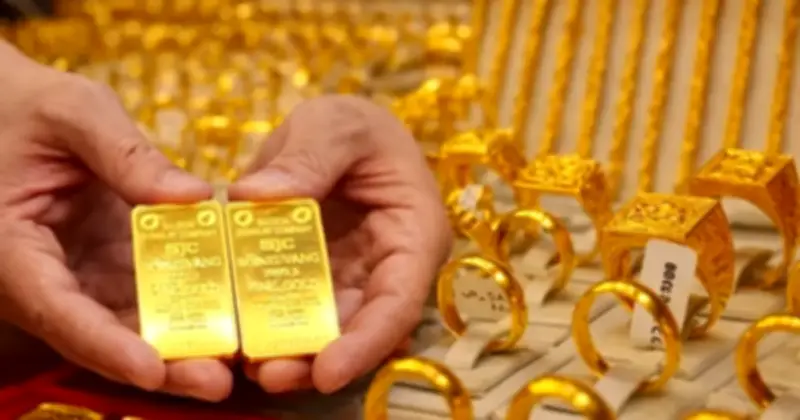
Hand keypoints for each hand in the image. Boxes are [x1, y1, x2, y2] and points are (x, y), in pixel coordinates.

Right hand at [0, 42, 232, 400]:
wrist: (7, 109)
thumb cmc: (23, 106)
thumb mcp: (72, 112)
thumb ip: (125, 153)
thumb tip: (194, 199)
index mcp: (10, 248)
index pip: (57, 310)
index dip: (106, 345)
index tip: (152, 369)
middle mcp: (41, 276)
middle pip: (100, 333)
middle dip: (160, 363)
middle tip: (218, 380)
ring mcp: (77, 274)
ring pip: (128, 322)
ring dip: (180, 343)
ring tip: (237, 358)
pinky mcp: (106, 265)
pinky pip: (146, 293)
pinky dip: (186, 303)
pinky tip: (232, 311)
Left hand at [229, 95, 451, 393]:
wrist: (338, 133)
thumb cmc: (355, 126)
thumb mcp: (338, 125)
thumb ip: (309, 156)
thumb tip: (252, 196)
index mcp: (413, 236)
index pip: (399, 303)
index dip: (367, 343)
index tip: (327, 372)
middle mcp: (385, 271)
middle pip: (358, 329)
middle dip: (316, 358)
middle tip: (267, 375)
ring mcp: (346, 281)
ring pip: (322, 330)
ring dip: (287, 352)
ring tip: (245, 366)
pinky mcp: (309, 282)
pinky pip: (287, 309)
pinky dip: (262, 323)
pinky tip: (231, 335)